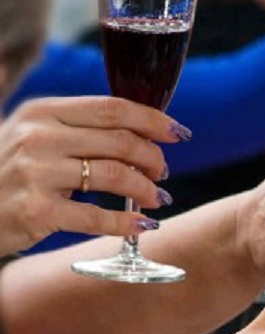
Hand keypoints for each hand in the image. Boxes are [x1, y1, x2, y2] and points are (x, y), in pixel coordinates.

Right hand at [0, 96, 186, 254]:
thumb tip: (139, 133)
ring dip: (146, 189)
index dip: (154, 120)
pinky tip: (145, 225)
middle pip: (120, 141)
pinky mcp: (36, 210)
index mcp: (42, 112)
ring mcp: (36, 173)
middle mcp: (39, 136)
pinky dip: (128, 222)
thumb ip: (76, 129)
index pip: (113, 108)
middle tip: (162, 172)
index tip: (178, 133)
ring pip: (114, 175)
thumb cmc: (6, 173)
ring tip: (157, 197)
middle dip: (153, 158)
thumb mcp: (32, 136)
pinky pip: (97, 216)